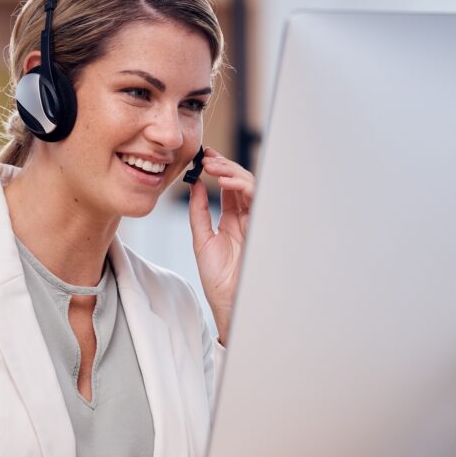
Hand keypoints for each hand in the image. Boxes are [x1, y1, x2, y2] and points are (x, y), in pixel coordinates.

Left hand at [187, 147, 254, 345]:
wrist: (229, 300)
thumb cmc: (218, 277)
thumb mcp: (202, 239)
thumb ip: (199, 212)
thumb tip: (194, 186)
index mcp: (232, 220)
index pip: (228, 187)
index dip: (217, 170)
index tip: (202, 157)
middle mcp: (246, 217)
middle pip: (239, 182)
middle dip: (224, 165)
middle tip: (206, 156)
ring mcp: (255, 220)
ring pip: (250, 185)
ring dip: (231, 171)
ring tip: (212, 165)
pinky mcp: (261, 224)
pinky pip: (256, 197)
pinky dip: (241, 186)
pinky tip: (224, 181)